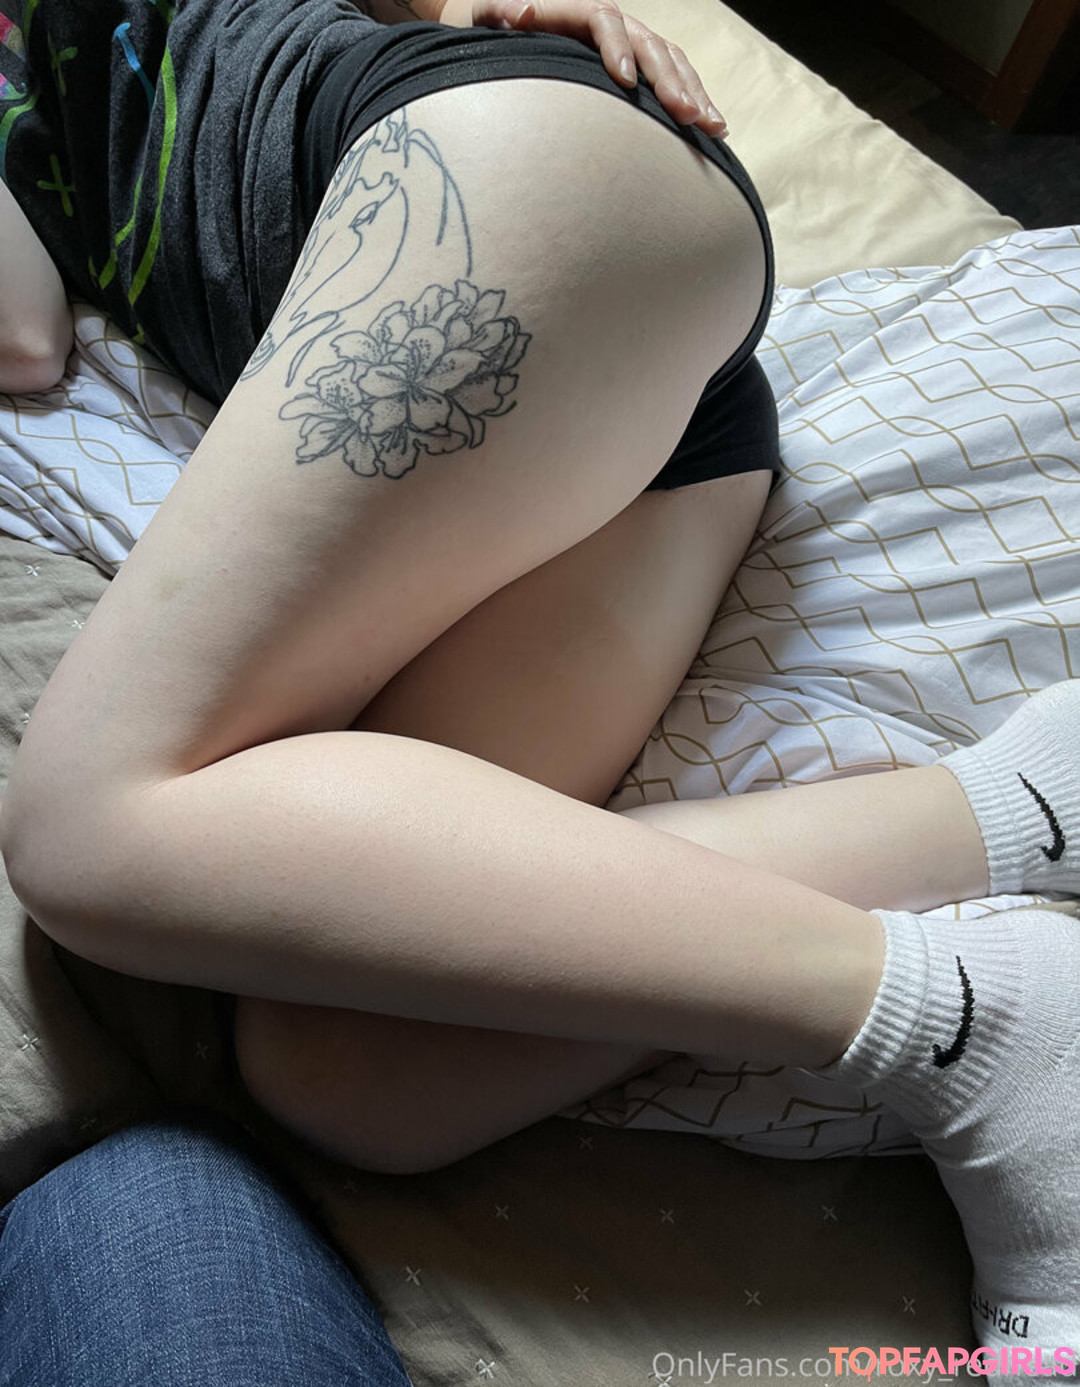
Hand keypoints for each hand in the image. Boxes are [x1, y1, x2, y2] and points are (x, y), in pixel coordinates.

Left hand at [436, 0, 727, 139]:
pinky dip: (695, 100)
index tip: (625, 82)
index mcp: (576, 11)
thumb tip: (520, 11)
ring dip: (694, 93)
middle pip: (649, 43)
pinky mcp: (639, 69)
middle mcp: (610, 24)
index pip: (605, 20)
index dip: (618, 48)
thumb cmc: (489, 34)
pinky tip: (714, 129)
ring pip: (671, 62)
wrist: (500, 35)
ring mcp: (629, 45)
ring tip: (713, 127)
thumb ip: (500, 13)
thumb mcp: (484, 18)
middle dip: (670, 81)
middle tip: (686, 115)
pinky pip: (674, 78)